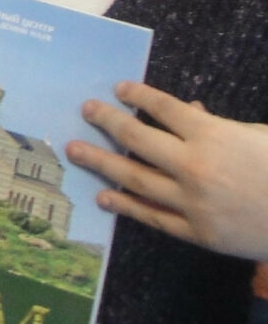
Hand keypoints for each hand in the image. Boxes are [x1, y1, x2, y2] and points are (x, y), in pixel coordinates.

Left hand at [68, 81, 267, 260]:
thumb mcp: (256, 136)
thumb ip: (218, 125)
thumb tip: (190, 111)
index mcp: (212, 135)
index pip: (161, 107)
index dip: (136, 95)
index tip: (118, 90)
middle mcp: (196, 166)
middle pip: (137, 138)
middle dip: (107, 122)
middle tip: (86, 111)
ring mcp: (194, 202)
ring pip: (136, 178)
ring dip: (102, 162)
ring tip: (74, 150)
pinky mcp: (199, 233)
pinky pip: (154, 218)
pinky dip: (126, 206)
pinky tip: (105, 197)